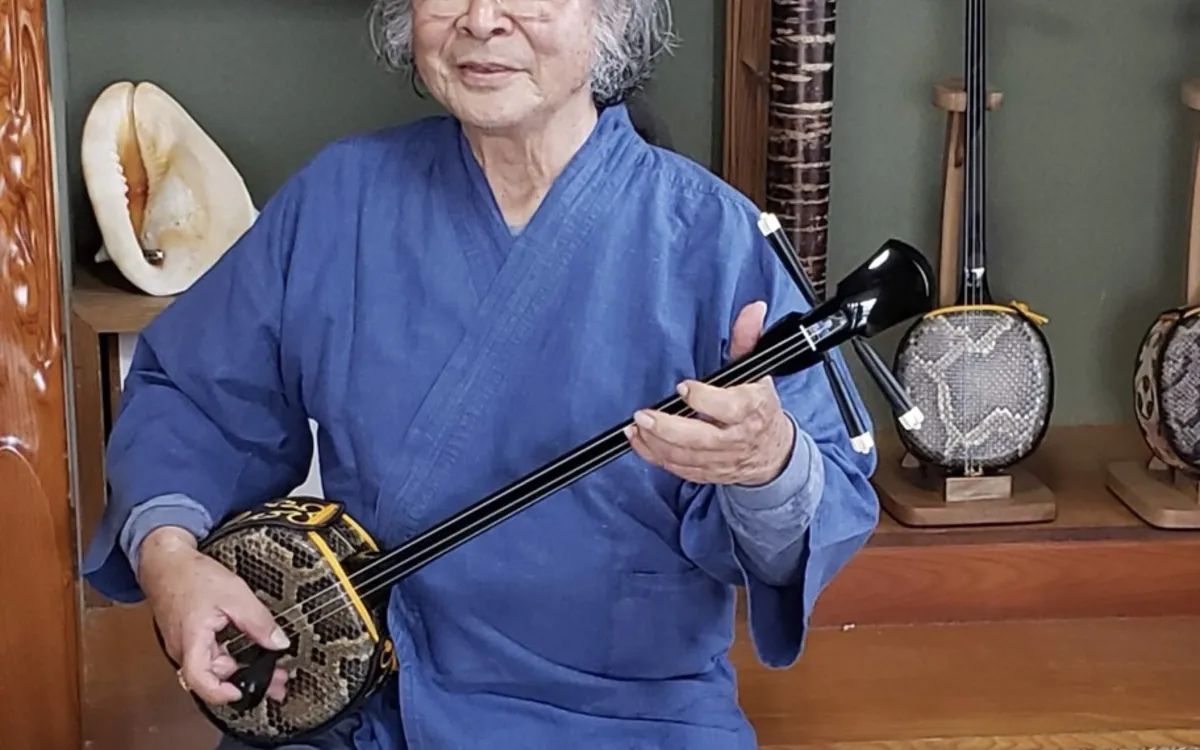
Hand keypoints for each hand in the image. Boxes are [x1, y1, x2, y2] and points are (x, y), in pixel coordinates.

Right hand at [138, 526, 291, 704]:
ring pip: (213, 667)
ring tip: (270, 668)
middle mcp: (184, 649)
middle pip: (213, 677)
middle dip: (245, 681)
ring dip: (240, 670)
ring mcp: (185, 645)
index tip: (244, 692)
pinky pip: (210, 656)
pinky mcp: (189, 639)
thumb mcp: (235, 595)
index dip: (221, 693)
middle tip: (276, 682)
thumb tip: (278, 642)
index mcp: (191, 641)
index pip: (200, 680)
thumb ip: (258, 622)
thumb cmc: (191, 576)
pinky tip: (248, 652)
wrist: (167, 563)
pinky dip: (230, 658)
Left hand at [625, 301, 794, 485]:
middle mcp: (736, 437)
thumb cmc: (759, 408)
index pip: (729, 408)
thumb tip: (753, 309)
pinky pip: (679, 469)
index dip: (704, 399)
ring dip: (656, 443)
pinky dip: (656, 457)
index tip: (683, 387)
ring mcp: (722, 459)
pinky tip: (639, 441)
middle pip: (701, 439)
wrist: (773, 452)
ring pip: (686, 457)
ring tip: (636, 426)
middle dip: (669, 429)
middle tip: (644, 415)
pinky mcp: (708, 472)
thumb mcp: (757, 370)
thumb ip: (748, 339)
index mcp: (750, 409)